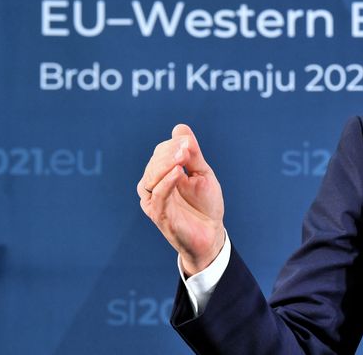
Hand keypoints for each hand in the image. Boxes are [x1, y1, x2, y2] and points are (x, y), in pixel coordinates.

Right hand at [138, 124, 224, 275]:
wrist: (211, 234)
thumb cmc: (206, 204)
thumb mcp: (203, 174)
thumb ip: (192, 153)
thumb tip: (180, 127)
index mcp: (163, 174)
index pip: (161, 152)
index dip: (174, 145)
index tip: (189, 144)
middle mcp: (154, 186)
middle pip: (155, 162)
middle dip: (170, 153)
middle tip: (186, 149)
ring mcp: (155, 201)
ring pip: (151, 178)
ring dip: (165, 165)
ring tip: (181, 158)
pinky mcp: (159, 215)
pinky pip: (158, 196)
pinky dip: (166, 182)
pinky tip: (177, 173)